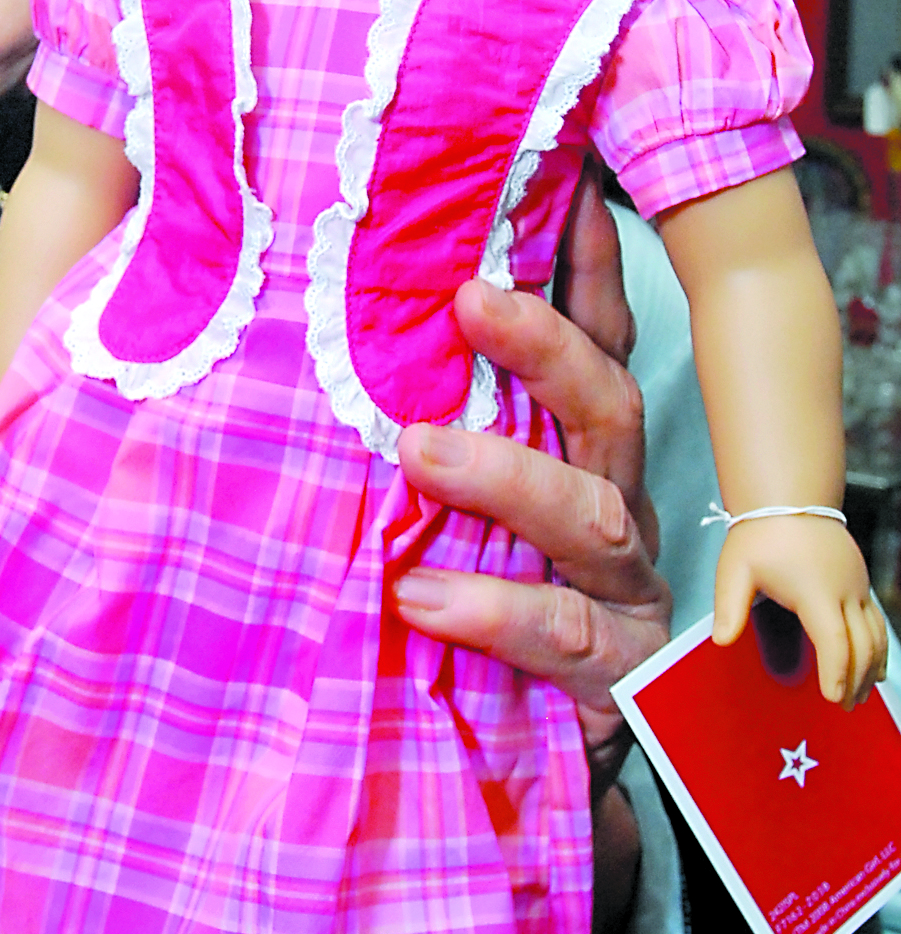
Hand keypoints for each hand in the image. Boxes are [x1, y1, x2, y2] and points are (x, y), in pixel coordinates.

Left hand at [390, 171, 670, 796]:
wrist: (532, 749)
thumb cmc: (477, 588)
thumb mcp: (446, 493)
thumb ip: (408, 411)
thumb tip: (311, 312)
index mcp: (577, 447)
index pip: (594, 337)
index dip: (585, 265)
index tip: (565, 184)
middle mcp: (611, 497)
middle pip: (606, 400)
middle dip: (548, 344)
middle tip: (467, 299)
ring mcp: (620, 584)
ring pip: (589, 512)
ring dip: (509, 475)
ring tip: (419, 452)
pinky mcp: (611, 669)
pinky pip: (560, 632)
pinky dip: (491, 611)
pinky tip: (419, 598)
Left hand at [713, 518, 887, 706]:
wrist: (789, 497)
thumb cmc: (759, 534)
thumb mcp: (736, 568)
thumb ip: (730, 606)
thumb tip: (722, 641)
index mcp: (816, 590)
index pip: (835, 641)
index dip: (836, 672)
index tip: (832, 698)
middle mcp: (845, 590)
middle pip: (863, 645)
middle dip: (856, 680)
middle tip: (844, 706)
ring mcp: (857, 585)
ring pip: (878, 635)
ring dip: (872, 667)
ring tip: (860, 695)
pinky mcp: (860, 581)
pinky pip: (878, 621)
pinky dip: (878, 647)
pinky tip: (872, 666)